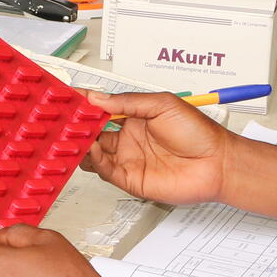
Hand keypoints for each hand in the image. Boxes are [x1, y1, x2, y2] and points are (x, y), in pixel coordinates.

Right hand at [81, 91, 232, 205]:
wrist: (216, 163)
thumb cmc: (198, 132)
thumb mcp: (162, 105)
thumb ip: (128, 102)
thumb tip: (98, 97)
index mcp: (134, 118)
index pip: (102, 110)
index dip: (85, 105)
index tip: (67, 99)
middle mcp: (127, 139)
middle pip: (93, 133)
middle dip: (76, 127)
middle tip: (61, 120)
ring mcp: (127, 159)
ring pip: (93, 154)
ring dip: (81, 146)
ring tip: (70, 137)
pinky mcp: (130, 179)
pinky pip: (105, 171)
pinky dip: (94, 161)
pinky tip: (90, 150)